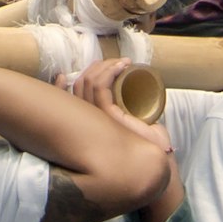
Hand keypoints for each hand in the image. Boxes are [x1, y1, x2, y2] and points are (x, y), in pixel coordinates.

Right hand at [69, 58, 180, 221]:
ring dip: (104, 66)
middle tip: (113, 62)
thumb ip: (126, 111)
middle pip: (78, 86)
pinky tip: (121, 66)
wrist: (160, 159)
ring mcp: (96, 119)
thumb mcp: (133, 122)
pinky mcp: (108, 117)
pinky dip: (108, 72)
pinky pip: (100, 88)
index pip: (70, 99)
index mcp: (91, 123)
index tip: (84, 66)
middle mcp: (89, 122)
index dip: (62, 83)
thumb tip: (129, 93)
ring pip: (87, 83)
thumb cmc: (149, 144)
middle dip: (93, 68)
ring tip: (121, 63)